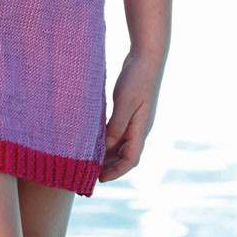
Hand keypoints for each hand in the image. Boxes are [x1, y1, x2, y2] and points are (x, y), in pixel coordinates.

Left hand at [99, 47, 164, 182]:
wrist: (146, 57)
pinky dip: (108, 138)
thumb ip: (116, 125)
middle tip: (89, 172)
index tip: (99, 179)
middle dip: (110, 166)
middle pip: (125, 155)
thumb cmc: (137, 79)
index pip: (131, 160)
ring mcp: (135, 119)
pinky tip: (94, 137)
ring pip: (121, 144)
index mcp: (141, 129)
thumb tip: (106, 147)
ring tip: (89, 159)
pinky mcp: (130, 110)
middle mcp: (140, 128)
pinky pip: (118, 131)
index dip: (116, 171)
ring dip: (108, 153)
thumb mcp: (124, 102)